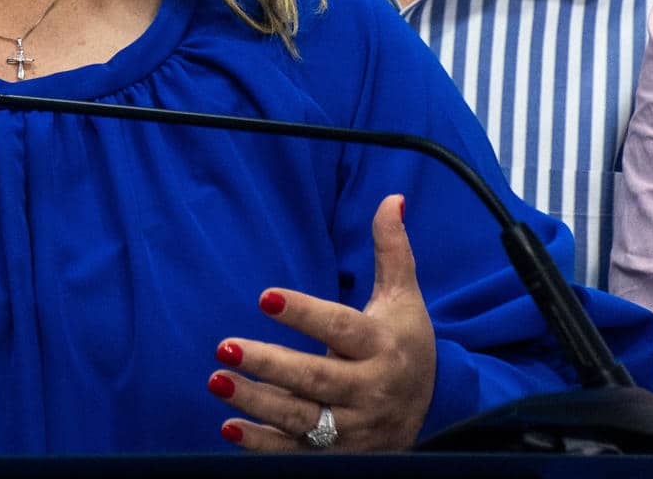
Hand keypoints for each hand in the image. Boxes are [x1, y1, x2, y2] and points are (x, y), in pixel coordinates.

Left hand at [209, 195, 435, 451]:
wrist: (436, 410)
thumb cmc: (407, 342)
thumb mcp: (404, 298)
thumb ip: (392, 251)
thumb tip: (390, 199)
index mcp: (381, 346)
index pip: (340, 328)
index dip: (304, 313)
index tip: (264, 297)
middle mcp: (369, 389)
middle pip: (316, 378)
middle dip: (269, 364)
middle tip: (224, 346)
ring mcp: (353, 426)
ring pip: (301, 417)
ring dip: (256, 401)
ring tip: (216, 380)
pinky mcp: (338, 452)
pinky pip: (297, 452)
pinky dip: (263, 444)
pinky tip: (229, 427)